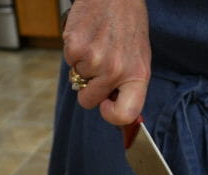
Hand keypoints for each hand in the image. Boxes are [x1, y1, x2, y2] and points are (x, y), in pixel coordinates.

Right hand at [63, 0, 150, 125]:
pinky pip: (68, 60)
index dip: (111, 116)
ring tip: (98, 43)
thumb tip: (112, 110)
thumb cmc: (128, 26)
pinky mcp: (75, 47)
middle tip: (98, 67)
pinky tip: (88, 35)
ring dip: (83, 65)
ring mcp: (94, 60)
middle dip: (88, 89)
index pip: (126, 114)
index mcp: (137, 75)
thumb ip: (127, 85)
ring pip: (77, 79)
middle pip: (88, 101)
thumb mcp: (139, 58)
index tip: (106, 106)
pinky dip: (74, 50)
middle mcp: (116, 71)